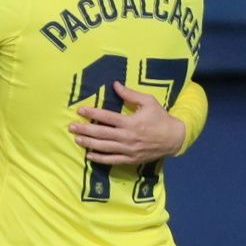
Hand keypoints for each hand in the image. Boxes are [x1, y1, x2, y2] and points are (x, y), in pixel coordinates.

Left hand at [71, 81, 185, 164]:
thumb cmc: (160, 118)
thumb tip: (115, 84)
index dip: (93, 113)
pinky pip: (112, 160)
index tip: (80, 110)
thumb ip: (130, 94)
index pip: (107, 117)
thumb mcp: (148, 102)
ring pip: (104, 147)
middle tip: (71, 127)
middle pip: (102, 133)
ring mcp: (128, 150)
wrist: (174, 138)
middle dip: (85, 129)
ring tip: (76, 139)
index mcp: (131, 122)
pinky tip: (89, 156)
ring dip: (89, 143)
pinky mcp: (130, 159)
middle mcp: (128, 137)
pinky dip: (100, 159)